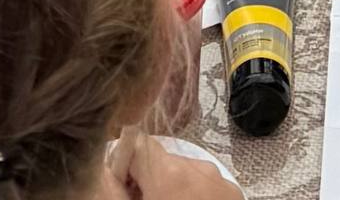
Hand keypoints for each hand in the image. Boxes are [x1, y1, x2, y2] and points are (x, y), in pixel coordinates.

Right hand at [105, 130, 242, 199]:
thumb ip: (113, 194)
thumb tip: (106, 174)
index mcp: (169, 173)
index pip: (136, 144)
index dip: (123, 167)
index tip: (122, 192)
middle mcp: (197, 167)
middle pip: (160, 161)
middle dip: (146, 183)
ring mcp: (220, 180)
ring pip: (183, 174)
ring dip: (170, 191)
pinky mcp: (234, 193)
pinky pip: (205, 185)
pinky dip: (192, 198)